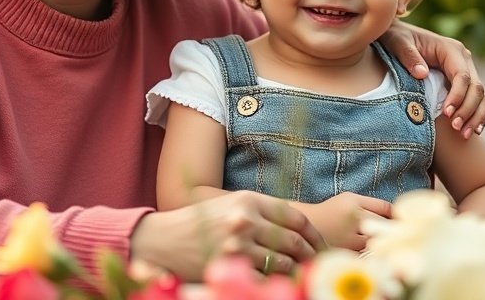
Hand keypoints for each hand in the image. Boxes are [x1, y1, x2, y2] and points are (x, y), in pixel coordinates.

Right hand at [131, 190, 323, 279]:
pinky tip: (280, 285)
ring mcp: (238, 244)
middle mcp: (245, 219)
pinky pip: (266, 279)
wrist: (165, 240)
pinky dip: (278, 284)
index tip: (320, 246)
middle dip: (311, 256)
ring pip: (284, 262)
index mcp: (249, 200)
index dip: (313, 235)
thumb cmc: (201, 222)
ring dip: (296, 272)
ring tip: (302, 276)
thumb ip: (262, 212)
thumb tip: (299, 229)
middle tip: (318, 265)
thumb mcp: (231, 205)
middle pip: (294, 240)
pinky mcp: (230, 266)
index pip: (296, 217)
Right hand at [293, 193, 392, 250]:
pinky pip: (366, 254)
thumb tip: (393, 214)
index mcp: (354, 201)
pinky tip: (372, 251)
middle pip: (385, 224)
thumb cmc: (329, 212)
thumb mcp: (347, 199)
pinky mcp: (346, 251)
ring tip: (385, 243)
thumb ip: (369, 204)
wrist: (304, 227)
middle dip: (393, 229)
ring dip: (383, 242)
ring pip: (377, 241)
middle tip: (400, 233)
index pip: (385, 207)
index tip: (400, 219)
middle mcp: (353, 218)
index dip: (396, 214)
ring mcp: (350, 237)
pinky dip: (371, 253)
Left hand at [381, 21, 484, 138]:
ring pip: (482, 95)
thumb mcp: (398, 42)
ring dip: (476, 116)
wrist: (396, 35)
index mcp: (450, 49)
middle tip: (456, 129)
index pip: (462, 76)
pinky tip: (473, 130)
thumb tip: (422, 73)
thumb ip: (408, 56)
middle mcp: (462, 58)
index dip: (458, 96)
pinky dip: (478, 114)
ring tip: (465, 134)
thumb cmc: (396, 38)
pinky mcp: (462, 81)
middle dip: (468, 110)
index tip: (446, 114)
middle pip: (476, 87)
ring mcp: (465, 69)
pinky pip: (477, 99)